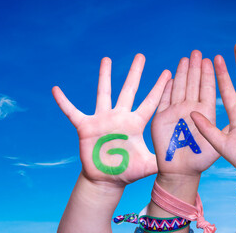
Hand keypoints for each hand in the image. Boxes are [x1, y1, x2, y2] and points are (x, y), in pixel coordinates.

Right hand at [52, 54, 169, 186]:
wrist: (107, 180)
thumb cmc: (128, 171)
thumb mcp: (148, 165)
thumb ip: (162, 160)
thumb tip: (178, 159)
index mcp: (136, 123)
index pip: (150, 102)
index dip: (159, 88)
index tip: (168, 72)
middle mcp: (120, 117)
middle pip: (129, 90)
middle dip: (135, 73)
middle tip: (141, 56)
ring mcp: (102, 120)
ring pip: (104, 93)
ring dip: (105, 76)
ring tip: (106, 59)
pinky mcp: (86, 127)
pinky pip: (72, 111)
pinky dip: (64, 102)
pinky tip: (56, 89)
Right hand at [151, 50, 218, 177]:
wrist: (180, 171)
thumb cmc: (200, 160)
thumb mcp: (217, 143)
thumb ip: (223, 128)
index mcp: (205, 113)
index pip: (206, 89)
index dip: (208, 75)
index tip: (212, 59)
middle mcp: (190, 109)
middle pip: (193, 84)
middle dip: (195, 68)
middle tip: (198, 52)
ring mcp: (176, 112)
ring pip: (179, 88)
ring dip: (182, 73)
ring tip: (185, 58)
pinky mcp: (162, 117)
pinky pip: (163, 99)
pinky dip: (165, 88)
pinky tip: (169, 76)